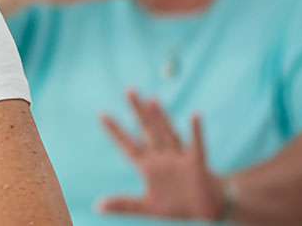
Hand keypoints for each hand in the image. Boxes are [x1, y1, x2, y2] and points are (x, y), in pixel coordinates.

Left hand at [99, 90, 224, 221]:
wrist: (205, 210)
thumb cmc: (176, 206)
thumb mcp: (147, 207)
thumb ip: (123, 204)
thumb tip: (96, 206)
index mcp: (147, 166)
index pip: (128, 145)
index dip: (116, 131)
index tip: (102, 115)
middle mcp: (161, 157)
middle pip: (147, 130)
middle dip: (139, 112)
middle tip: (130, 90)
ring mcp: (179, 158)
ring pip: (168, 133)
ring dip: (161, 118)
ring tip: (152, 100)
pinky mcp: (197, 164)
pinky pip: (197, 145)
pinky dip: (196, 131)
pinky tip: (195, 115)